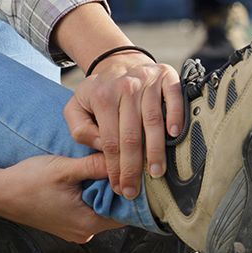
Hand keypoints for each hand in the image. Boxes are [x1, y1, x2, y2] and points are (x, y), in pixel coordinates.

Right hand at [0, 153, 122, 243]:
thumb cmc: (27, 182)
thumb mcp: (64, 169)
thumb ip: (95, 166)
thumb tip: (122, 160)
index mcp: (87, 223)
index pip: (126, 212)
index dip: (133, 189)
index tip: (136, 169)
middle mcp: (83, 231)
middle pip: (115, 210)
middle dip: (119, 186)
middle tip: (122, 162)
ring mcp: (74, 228)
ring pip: (101, 207)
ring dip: (104, 188)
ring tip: (103, 165)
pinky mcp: (66, 221)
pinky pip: (88, 208)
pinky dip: (91, 192)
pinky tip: (88, 175)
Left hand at [64, 53, 183, 199]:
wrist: (118, 62)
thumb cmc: (99, 92)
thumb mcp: (76, 107)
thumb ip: (81, 130)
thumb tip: (103, 147)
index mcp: (103, 97)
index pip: (110, 141)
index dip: (115, 168)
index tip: (119, 188)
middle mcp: (126, 88)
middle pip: (132, 136)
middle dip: (134, 168)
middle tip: (135, 190)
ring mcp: (147, 81)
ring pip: (153, 121)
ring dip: (156, 150)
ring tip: (157, 172)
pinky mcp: (166, 76)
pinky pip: (174, 97)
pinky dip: (176, 116)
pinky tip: (174, 134)